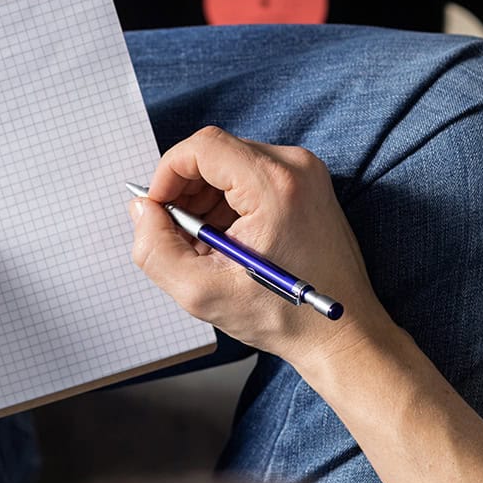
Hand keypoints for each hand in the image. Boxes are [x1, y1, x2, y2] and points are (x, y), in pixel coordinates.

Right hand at [129, 126, 394, 372]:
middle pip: (215, 153)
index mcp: (274, 184)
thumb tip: (142, 211)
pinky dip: (227, 204)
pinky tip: (227, 243)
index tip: (156, 210)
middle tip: (177, 235)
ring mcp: (306, 173)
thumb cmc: (283, 317)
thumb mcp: (201, 292)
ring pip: (230, 164)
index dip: (167, 175)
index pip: (202, 147)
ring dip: (205, 200)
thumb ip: (155, 248)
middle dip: (185, 191)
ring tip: (205, 246)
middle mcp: (295, 166)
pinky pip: (250, 177)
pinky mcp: (307, 186)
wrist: (341, 335)